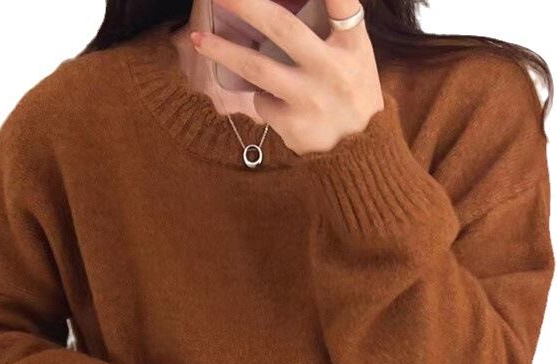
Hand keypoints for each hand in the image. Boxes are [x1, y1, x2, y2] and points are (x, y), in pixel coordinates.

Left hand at [190, 0, 383, 155]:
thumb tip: (295, 5)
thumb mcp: (357, 59)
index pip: (342, 5)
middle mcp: (331, 70)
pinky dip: (262, 95)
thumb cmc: (353, 95)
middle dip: (247, 5)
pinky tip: (275, 102)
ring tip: (197, 39)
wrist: (359, 156)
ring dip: (222, 50)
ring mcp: (309, 98)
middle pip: (282, 27)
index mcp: (352, 47)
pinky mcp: (292, 124)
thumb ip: (334, 30)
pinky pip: (262, 99)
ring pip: (256, 67)